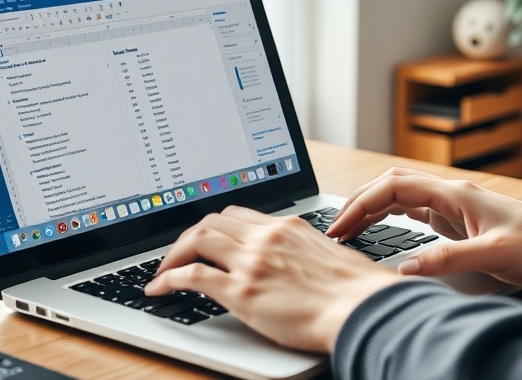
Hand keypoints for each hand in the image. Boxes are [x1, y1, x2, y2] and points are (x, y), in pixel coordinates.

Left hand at [144, 206, 401, 352]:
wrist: (362, 308)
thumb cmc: (357, 291)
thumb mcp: (330, 256)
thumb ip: (306, 252)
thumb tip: (299, 264)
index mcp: (288, 227)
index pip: (239, 214)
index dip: (216, 225)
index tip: (206, 237)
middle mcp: (266, 237)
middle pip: (212, 221)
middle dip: (189, 236)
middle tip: (178, 254)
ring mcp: (251, 261)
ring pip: (197, 239)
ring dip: (173, 254)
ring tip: (163, 271)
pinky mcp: (241, 290)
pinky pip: (191, 275)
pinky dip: (168, 278)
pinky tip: (159, 288)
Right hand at [325, 168, 521, 286]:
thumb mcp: (495, 255)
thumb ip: (448, 259)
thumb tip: (405, 267)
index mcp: (455, 194)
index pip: (394, 188)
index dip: (361, 204)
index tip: (339, 226)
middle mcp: (451, 195)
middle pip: (391, 186)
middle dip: (358, 203)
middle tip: (334, 229)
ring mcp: (455, 207)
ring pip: (401, 198)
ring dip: (373, 210)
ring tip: (348, 231)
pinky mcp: (460, 222)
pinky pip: (416, 214)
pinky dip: (391, 219)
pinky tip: (381, 231)